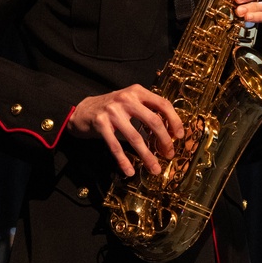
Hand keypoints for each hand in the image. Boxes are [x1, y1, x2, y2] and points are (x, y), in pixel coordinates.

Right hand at [68, 85, 183, 177]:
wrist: (82, 110)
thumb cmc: (111, 109)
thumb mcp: (130, 103)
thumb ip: (147, 112)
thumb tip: (169, 132)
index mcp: (137, 91)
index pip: (163, 104)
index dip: (174, 121)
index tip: (179, 136)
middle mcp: (126, 99)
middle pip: (153, 121)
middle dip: (164, 141)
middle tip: (168, 154)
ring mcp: (112, 111)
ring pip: (136, 137)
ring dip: (147, 156)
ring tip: (154, 169)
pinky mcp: (100, 124)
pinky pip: (115, 146)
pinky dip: (124, 161)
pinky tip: (130, 171)